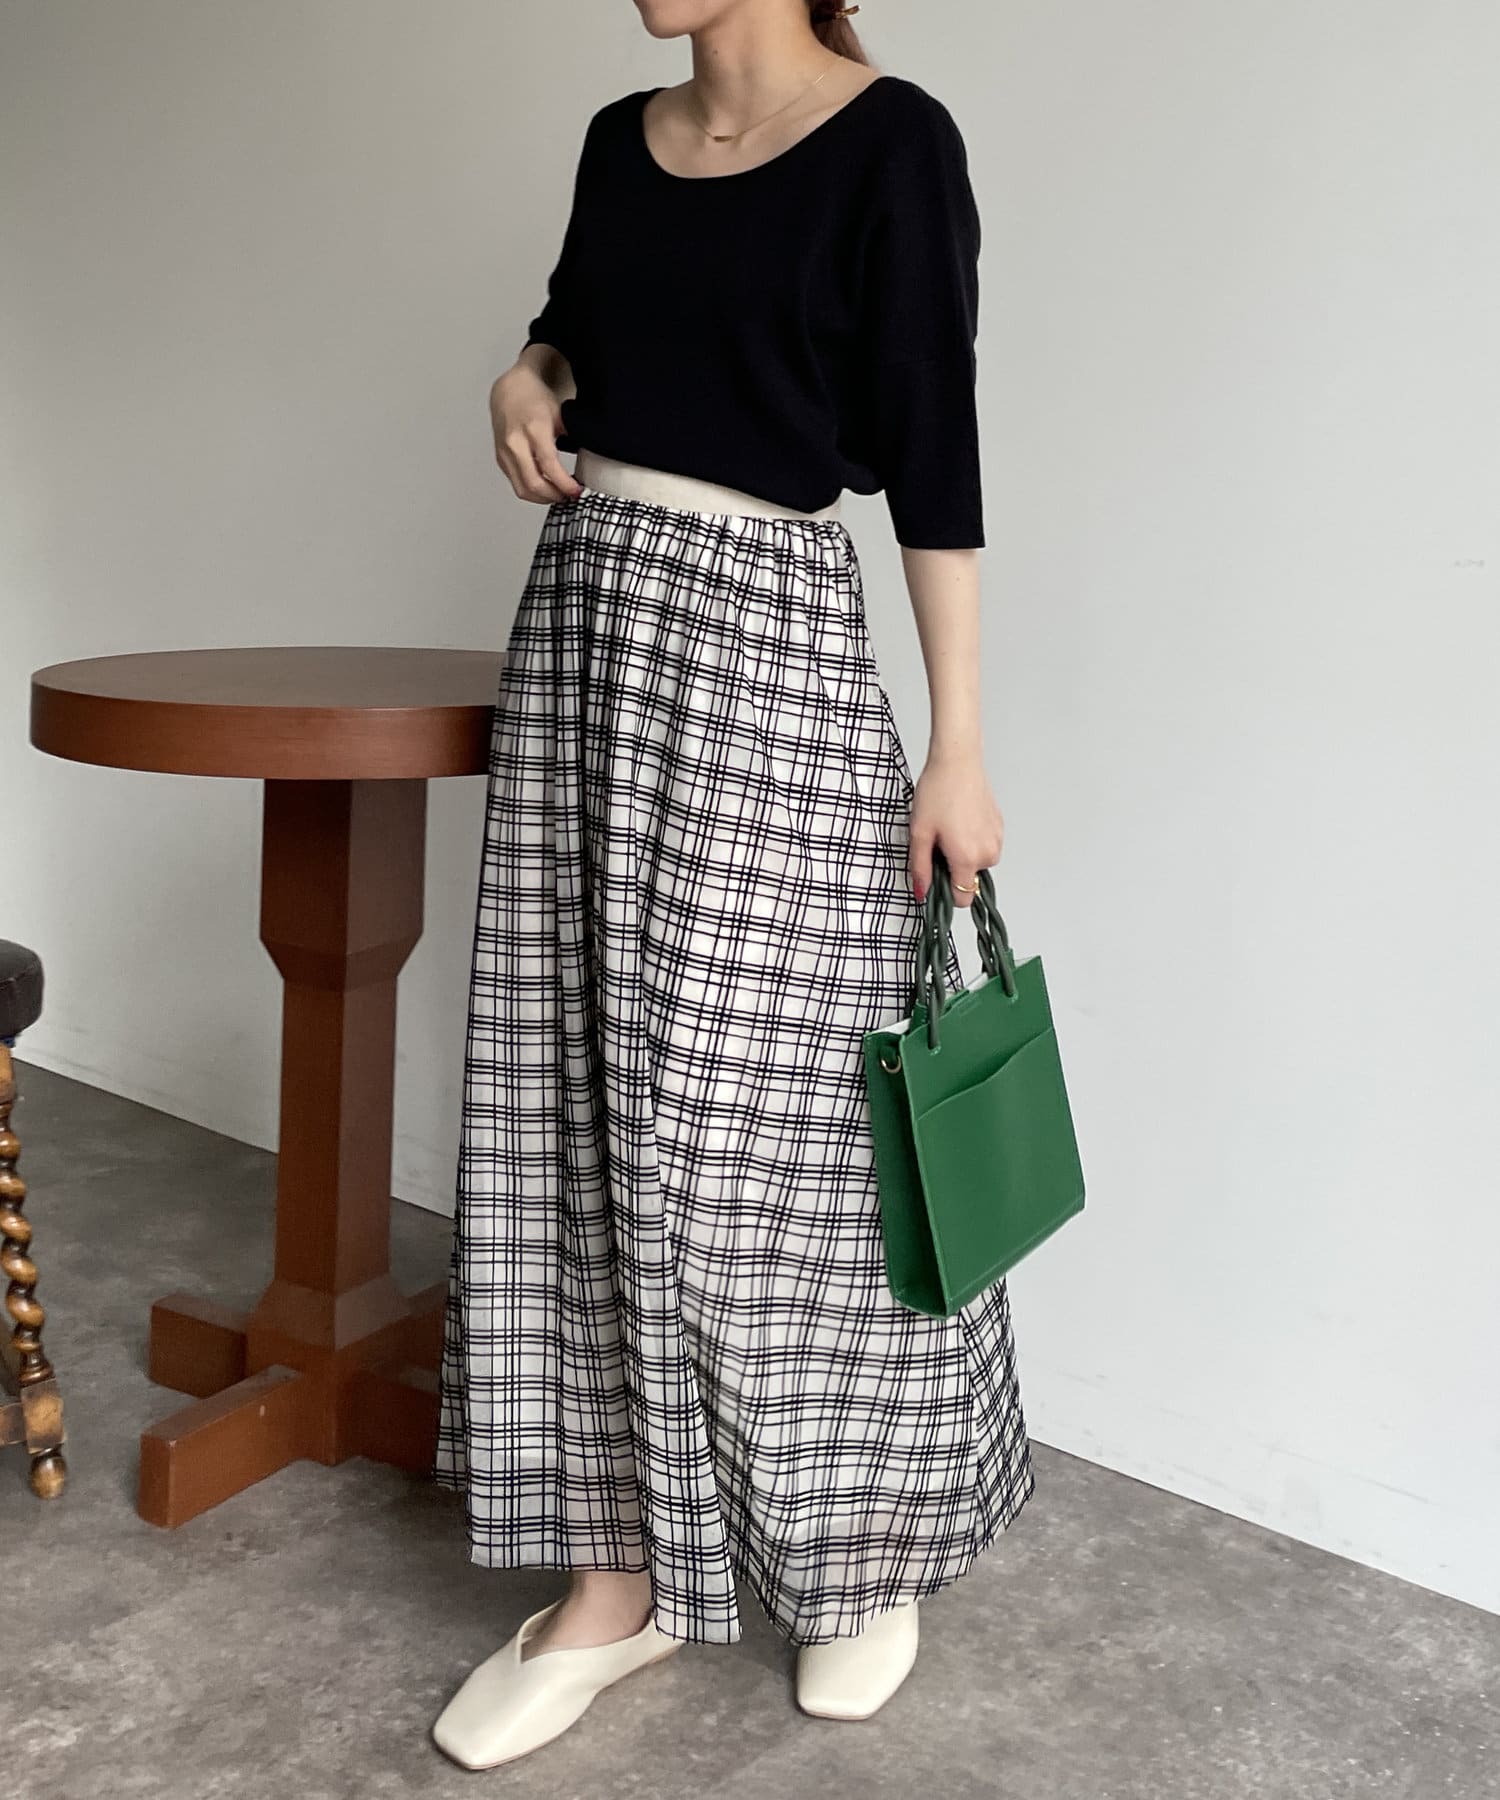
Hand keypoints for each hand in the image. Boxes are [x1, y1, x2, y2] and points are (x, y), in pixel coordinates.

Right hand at [490, 363, 583, 503]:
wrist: (509, 389)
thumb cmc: (534, 399)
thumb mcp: (560, 414)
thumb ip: (570, 438)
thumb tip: (587, 463)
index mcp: (534, 430)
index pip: (549, 466)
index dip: (564, 484)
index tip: (577, 491)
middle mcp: (515, 443)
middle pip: (533, 483)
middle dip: (554, 496)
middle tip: (568, 497)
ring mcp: (505, 453)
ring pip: (522, 489)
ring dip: (542, 497)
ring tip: (557, 495)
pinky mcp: (500, 459)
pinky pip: (516, 482)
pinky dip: (531, 490)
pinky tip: (544, 487)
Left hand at [908, 745, 1003, 908]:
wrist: (958, 762)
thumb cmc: (938, 792)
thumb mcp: (920, 833)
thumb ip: (921, 868)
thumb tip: (922, 891)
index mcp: (967, 858)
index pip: (963, 899)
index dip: (946, 892)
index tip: (936, 878)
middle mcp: (987, 852)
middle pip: (969, 880)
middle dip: (952, 868)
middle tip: (938, 842)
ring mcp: (996, 840)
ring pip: (977, 863)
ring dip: (963, 854)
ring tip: (949, 828)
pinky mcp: (999, 828)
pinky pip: (984, 847)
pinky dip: (972, 841)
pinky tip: (960, 821)